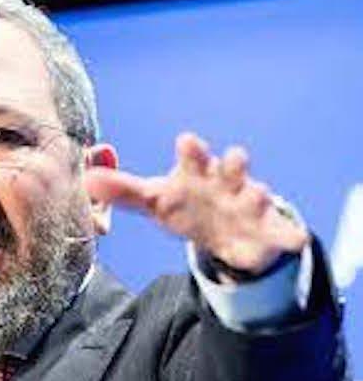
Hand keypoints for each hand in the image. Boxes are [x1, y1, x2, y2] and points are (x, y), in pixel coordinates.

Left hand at [84, 132, 308, 279]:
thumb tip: (86, 180)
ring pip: (257, 194)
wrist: (222, 230)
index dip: (192, 149)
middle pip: (232, 167)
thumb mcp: (155, 200)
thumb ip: (123, 192)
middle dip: (233, 163)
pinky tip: (294, 239)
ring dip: (258, 194)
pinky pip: (281, 232)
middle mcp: (225, 182)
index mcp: (196, 173)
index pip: (193, 156)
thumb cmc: (185, 206)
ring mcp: (248, 204)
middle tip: (234, 159)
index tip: (187, 141)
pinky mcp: (265, 230)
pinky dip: (288, 235)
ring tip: (257, 194)